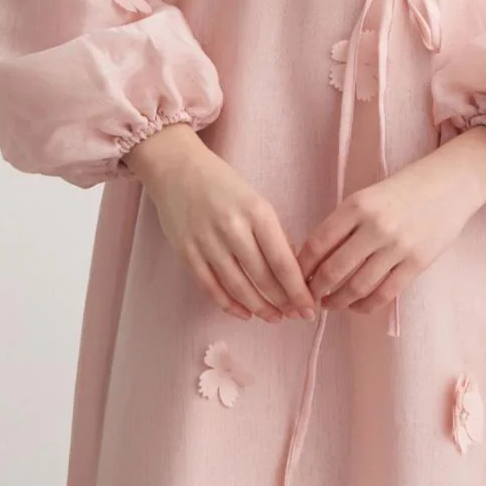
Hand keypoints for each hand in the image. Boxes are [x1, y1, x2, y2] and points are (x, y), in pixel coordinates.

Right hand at [131, 127, 316, 325]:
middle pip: (263, 278)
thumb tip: (291, 271)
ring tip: (273, 317)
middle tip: (295, 315)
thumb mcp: (255, 200)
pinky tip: (244, 313)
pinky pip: (210, 288)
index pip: (282, 261)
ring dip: (259, 308)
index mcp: (256, 211)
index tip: (309, 309)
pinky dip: (229, 305)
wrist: (176, 168)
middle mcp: (232, 228)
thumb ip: (272, 233)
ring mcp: (207, 242)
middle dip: (282, 302)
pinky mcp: (186, 252)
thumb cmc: (222, 183)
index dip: (297, 291)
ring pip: (238, 287)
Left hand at [294, 152, 483, 315]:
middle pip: (333, 270)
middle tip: (308, 297)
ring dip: (337, 301)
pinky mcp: (417, 263)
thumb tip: (314, 259)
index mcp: (357, 205)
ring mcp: (398, 246)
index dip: (301, 267)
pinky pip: (385, 294)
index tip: (294, 277)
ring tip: (330, 303)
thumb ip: (344, 224)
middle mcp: (375, 226)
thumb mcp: (368, 196)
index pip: (317, 243)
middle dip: (315, 290)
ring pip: (357, 287)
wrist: (450, 183)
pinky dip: (365, 306)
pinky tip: (356, 305)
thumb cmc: (403, 189)